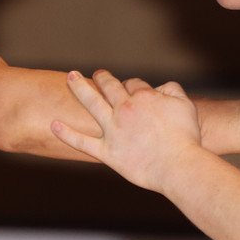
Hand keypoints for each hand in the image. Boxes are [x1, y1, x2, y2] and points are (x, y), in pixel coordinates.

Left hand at [52, 69, 201, 191]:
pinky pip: (82, 142)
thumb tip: (159, 87)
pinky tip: (54, 125)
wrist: (178, 165)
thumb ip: (172, 89)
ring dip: (79, 88)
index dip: (132, 85)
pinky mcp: (107, 152)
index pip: (133, 84)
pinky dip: (67, 133)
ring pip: (91, 103)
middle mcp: (124, 109)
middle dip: (102, 78)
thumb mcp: (185, 104)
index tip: (132, 89)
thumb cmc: (185, 137)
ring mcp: (113, 130)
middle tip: (96, 74)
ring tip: (71, 77)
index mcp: (143, 97)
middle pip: (108, 86)